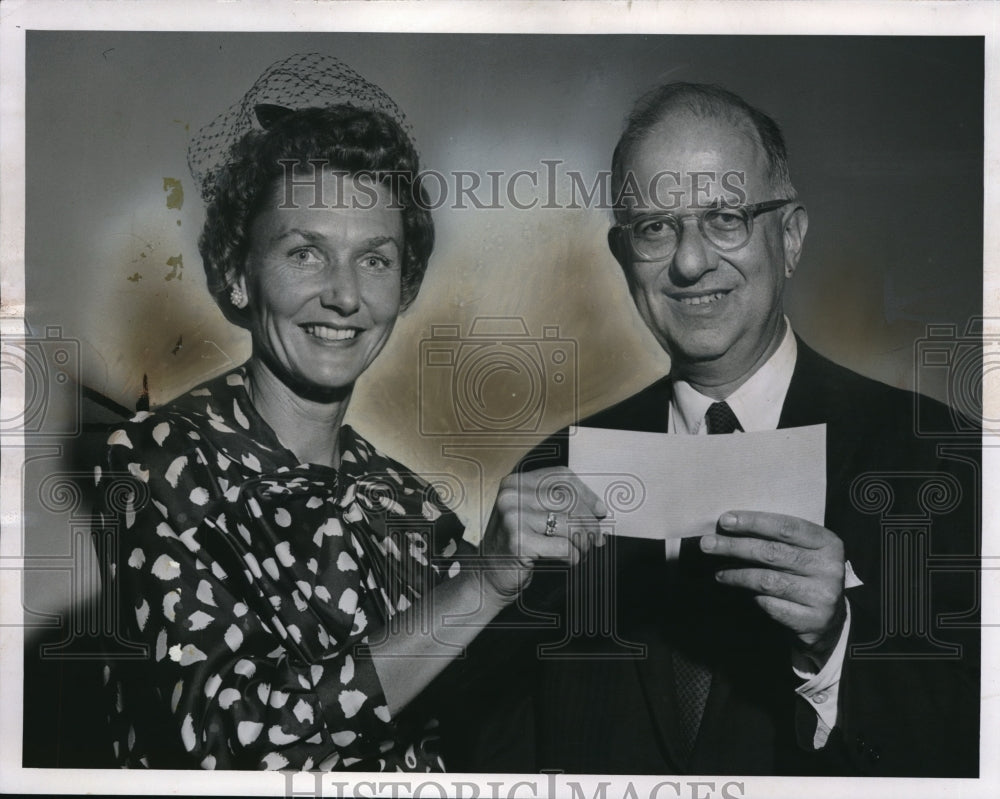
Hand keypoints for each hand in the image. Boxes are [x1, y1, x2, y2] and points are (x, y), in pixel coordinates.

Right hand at [481, 467, 607, 602]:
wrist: (488, 577)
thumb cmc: (517, 547)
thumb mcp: (533, 516)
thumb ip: (559, 505)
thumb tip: (599, 509)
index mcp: (515, 483)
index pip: (561, 477)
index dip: (586, 493)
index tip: (600, 511)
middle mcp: (511, 495)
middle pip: (569, 499)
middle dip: (589, 522)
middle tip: (596, 539)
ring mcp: (512, 517)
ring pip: (570, 524)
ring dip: (583, 542)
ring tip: (581, 551)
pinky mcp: (518, 542)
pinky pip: (564, 547)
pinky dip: (574, 557)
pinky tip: (569, 561)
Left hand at [700, 510, 846, 667]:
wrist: (830, 619)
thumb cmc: (806, 575)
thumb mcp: (803, 551)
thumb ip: (777, 538)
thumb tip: (730, 526)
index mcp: (828, 543)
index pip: (786, 527)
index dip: (753, 522)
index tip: (725, 520)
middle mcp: (830, 568)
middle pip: (773, 552)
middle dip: (735, 547)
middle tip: (707, 544)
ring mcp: (823, 595)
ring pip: (768, 580)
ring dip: (737, 575)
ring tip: (718, 572)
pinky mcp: (812, 620)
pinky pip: (772, 605)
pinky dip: (752, 597)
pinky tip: (739, 592)